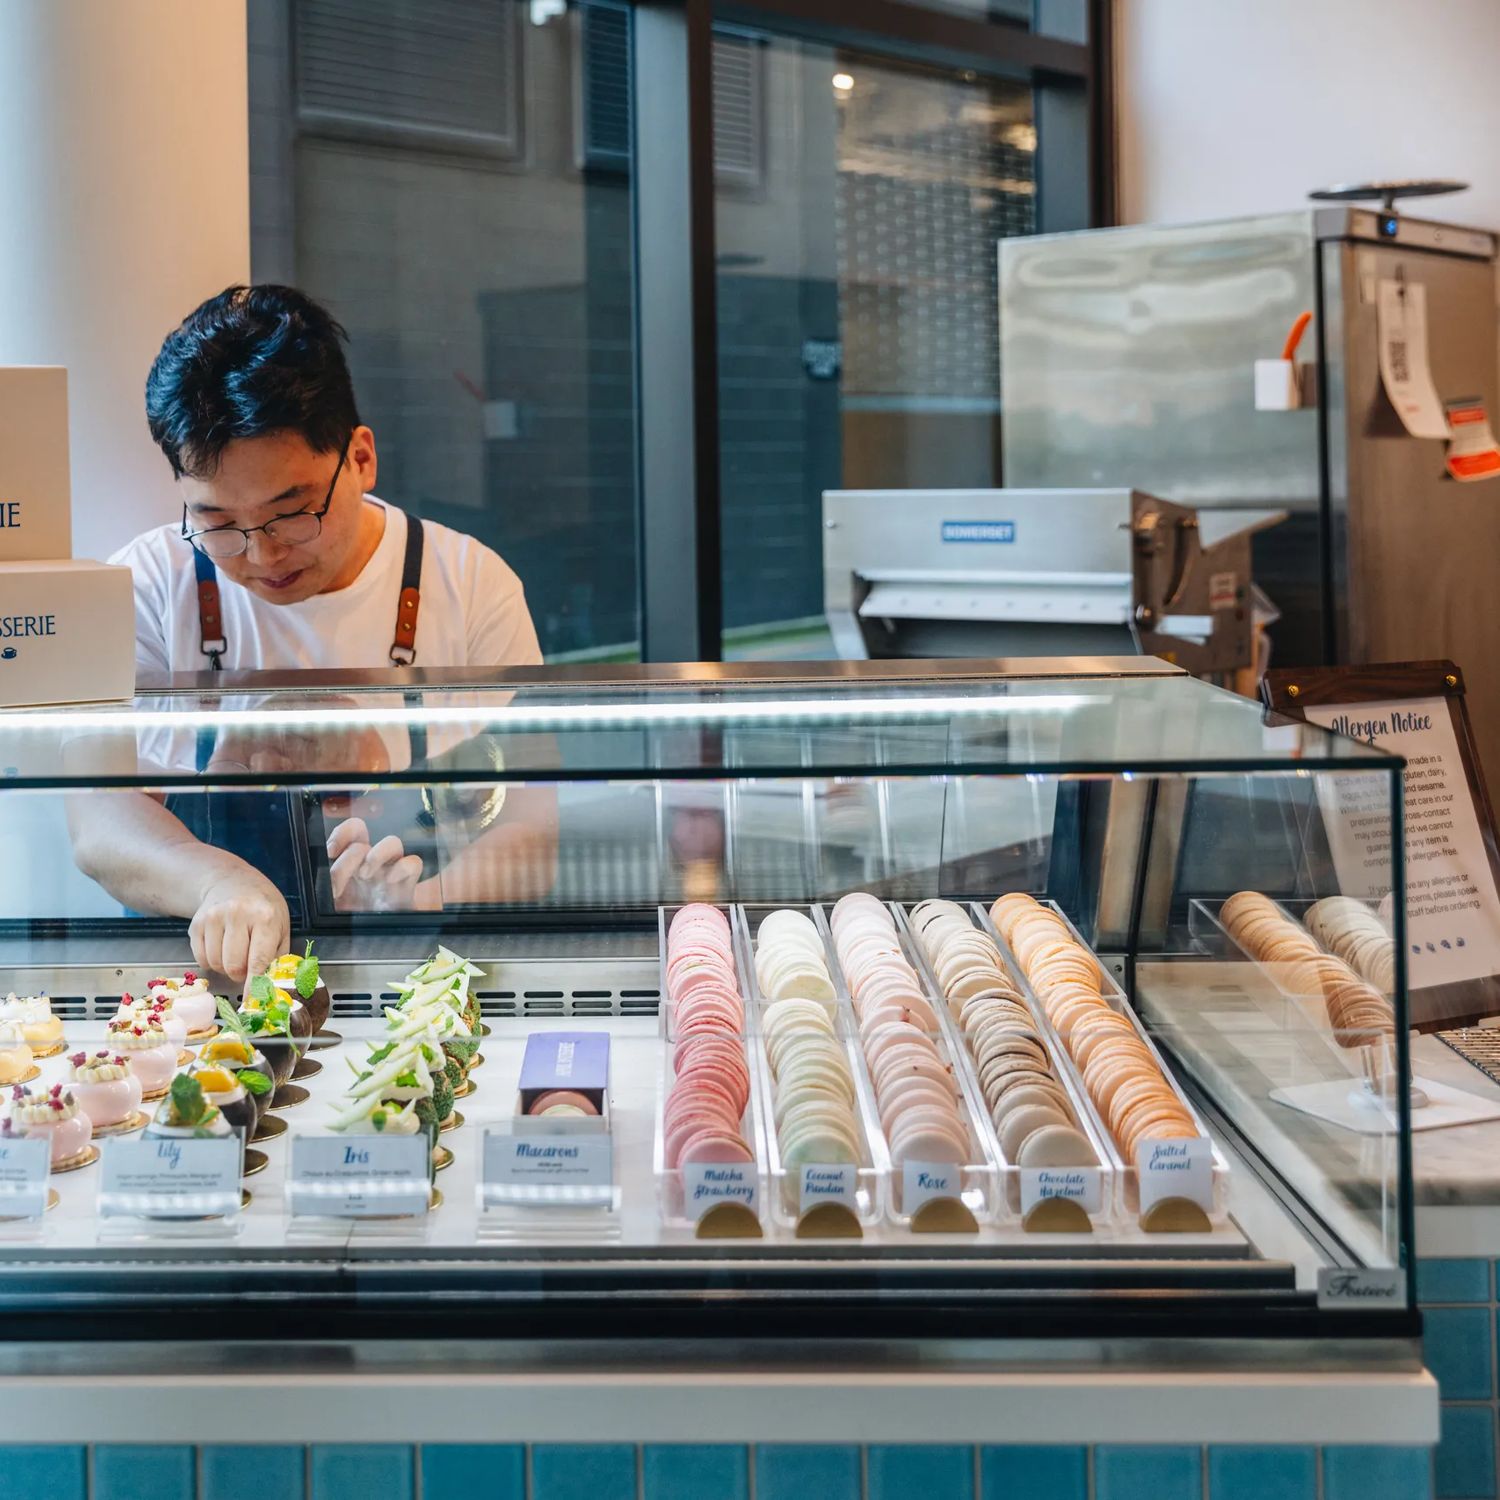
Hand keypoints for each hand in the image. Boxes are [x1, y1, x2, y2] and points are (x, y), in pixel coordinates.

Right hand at [190, 868, 289, 982]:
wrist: (232, 882)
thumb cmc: (262, 907)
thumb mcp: (281, 926)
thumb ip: (277, 957)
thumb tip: (271, 986)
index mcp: (264, 917)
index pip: (258, 960)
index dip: (254, 984)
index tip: (253, 1000)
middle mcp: (237, 915)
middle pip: (233, 966)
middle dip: (241, 974)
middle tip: (247, 965)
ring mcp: (213, 918)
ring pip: (215, 964)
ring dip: (226, 967)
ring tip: (235, 951)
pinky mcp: (196, 924)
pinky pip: (201, 959)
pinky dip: (211, 961)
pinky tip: (221, 946)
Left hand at [327, 817, 424, 911]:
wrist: (372, 943)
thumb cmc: (351, 920)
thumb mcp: (330, 904)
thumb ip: (326, 888)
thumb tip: (321, 882)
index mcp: (350, 862)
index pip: (349, 832)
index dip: (340, 835)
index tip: (331, 852)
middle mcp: (369, 862)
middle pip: (363, 834)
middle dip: (351, 853)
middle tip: (345, 877)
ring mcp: (389, 871)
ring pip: (392, 842)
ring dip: (377, 854)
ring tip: (367, 876)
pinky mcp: (407, 885)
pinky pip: (413, 862)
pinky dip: (403, 867)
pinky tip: (390, 881)